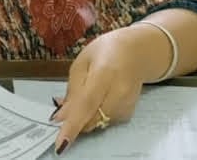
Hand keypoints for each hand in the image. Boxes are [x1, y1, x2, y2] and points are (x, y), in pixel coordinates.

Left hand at [52, 29, 145, 153]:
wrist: (136, 53)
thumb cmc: (106, 52)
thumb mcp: (82, 61)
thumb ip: (72, 90)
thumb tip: (60, 117)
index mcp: (104, 73)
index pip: (86, 103)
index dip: (73, 125)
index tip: (61, 144)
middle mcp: (119, 93)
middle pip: (90, 118)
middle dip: (74, 119)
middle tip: (63, 108)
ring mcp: (126, 106)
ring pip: (96, 123)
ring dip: (84, 116)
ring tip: (86, 92)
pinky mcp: (128, 114)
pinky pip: (104, 121)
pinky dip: (95, 115)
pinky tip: (98, 97)